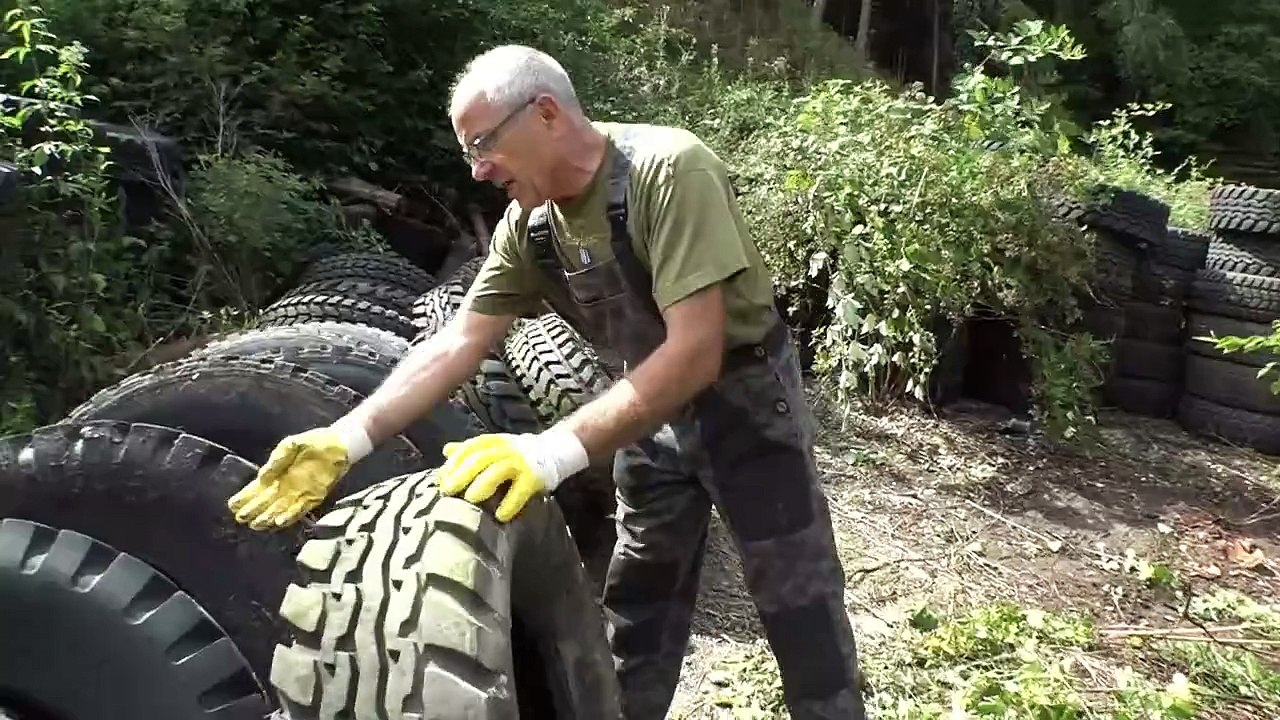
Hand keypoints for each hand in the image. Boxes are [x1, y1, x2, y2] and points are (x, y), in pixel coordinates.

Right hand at [227, 418, 372, 529]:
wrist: (338, 444)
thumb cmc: (313, 441)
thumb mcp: (290, 444)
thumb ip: (277, 460)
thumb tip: (262, 476)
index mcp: (276, 474)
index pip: (256, 489)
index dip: (245, 497)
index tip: (233, 505)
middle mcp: (285, 487)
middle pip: (266, 502)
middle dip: (253, 510)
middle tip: (241, 518)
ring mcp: (299, 493)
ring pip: (280, 509)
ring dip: (268, 517)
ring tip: (257, 524)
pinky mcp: (314, 496)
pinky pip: (300, 509)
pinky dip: (289, 516)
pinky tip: (278, 521)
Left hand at [438, 427, 588, 521]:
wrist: (556, 449)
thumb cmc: (518, 453)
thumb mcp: (496, 446)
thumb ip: (472, 450)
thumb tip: (446, 451)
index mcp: (495, 442)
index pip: (470, 448)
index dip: (454, 462)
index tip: (440, 479)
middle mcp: (507, 449)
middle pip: (481, 458)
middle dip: (462, 473)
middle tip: (447, 490)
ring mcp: (522, 463)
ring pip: (499, 470)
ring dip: (483, 484)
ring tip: (470, 499)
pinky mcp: (535, 478)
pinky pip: (521, 490)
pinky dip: (510, 503)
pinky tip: (501, 516)